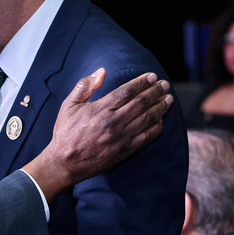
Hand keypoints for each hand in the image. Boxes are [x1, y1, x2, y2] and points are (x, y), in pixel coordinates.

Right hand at [24, 70, 172, 200]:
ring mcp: (121, 138)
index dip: (142, 82)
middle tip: (164, 84)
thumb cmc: (65, 132)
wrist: (65, 163)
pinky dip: (156, 127)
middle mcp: (113, 123)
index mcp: (100, 109)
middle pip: (141, 103)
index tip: (152, 76)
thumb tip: (102, 71)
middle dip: (155, 91)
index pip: (127, 91)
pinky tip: (161, 120)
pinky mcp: (125, 151)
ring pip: (147, 119)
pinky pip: (146, 137)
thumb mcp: (69, 105)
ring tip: (168, 99)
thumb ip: (85, 85)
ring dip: (160, 107)